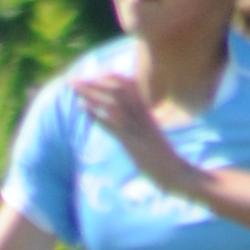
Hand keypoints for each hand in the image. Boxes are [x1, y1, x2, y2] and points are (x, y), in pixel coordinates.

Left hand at [72, 64, 199, 199]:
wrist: (176, 172)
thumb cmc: (163, 156)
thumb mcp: (149, 133)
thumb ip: (138, 120)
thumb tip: (122, 118)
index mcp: (146, 110)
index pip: (126, 83)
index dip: (106, 77)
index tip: (90, 77)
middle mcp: (141, 114)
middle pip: (115, 89)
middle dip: (92, 82)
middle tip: (72, 81)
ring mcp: (137, 127)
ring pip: (112, 102)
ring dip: (90, 93)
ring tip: (72, 88)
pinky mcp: (133, 142)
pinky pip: (113, 124)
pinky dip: (96, 114)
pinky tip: (82, 108)